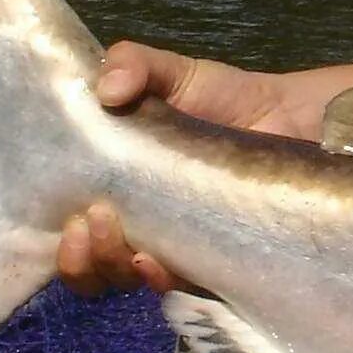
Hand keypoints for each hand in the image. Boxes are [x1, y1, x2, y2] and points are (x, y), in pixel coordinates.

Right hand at [55, 40, 289, 295]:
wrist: (289, 116)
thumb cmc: (223, 98)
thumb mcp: (172, 73)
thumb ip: (134, 64)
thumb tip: (106, 90)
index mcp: (118, 192)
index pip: (75, 238)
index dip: (63, 246)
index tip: (68, 223)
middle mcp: (142, 228)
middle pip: (96, 271)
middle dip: (84, 261)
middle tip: (93, 222)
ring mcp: (180, 249)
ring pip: (131, 283)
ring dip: (117, 268)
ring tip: (130, 243)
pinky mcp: (218, 261)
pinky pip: (183, 288)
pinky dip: (163, 281)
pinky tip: (159, 262)